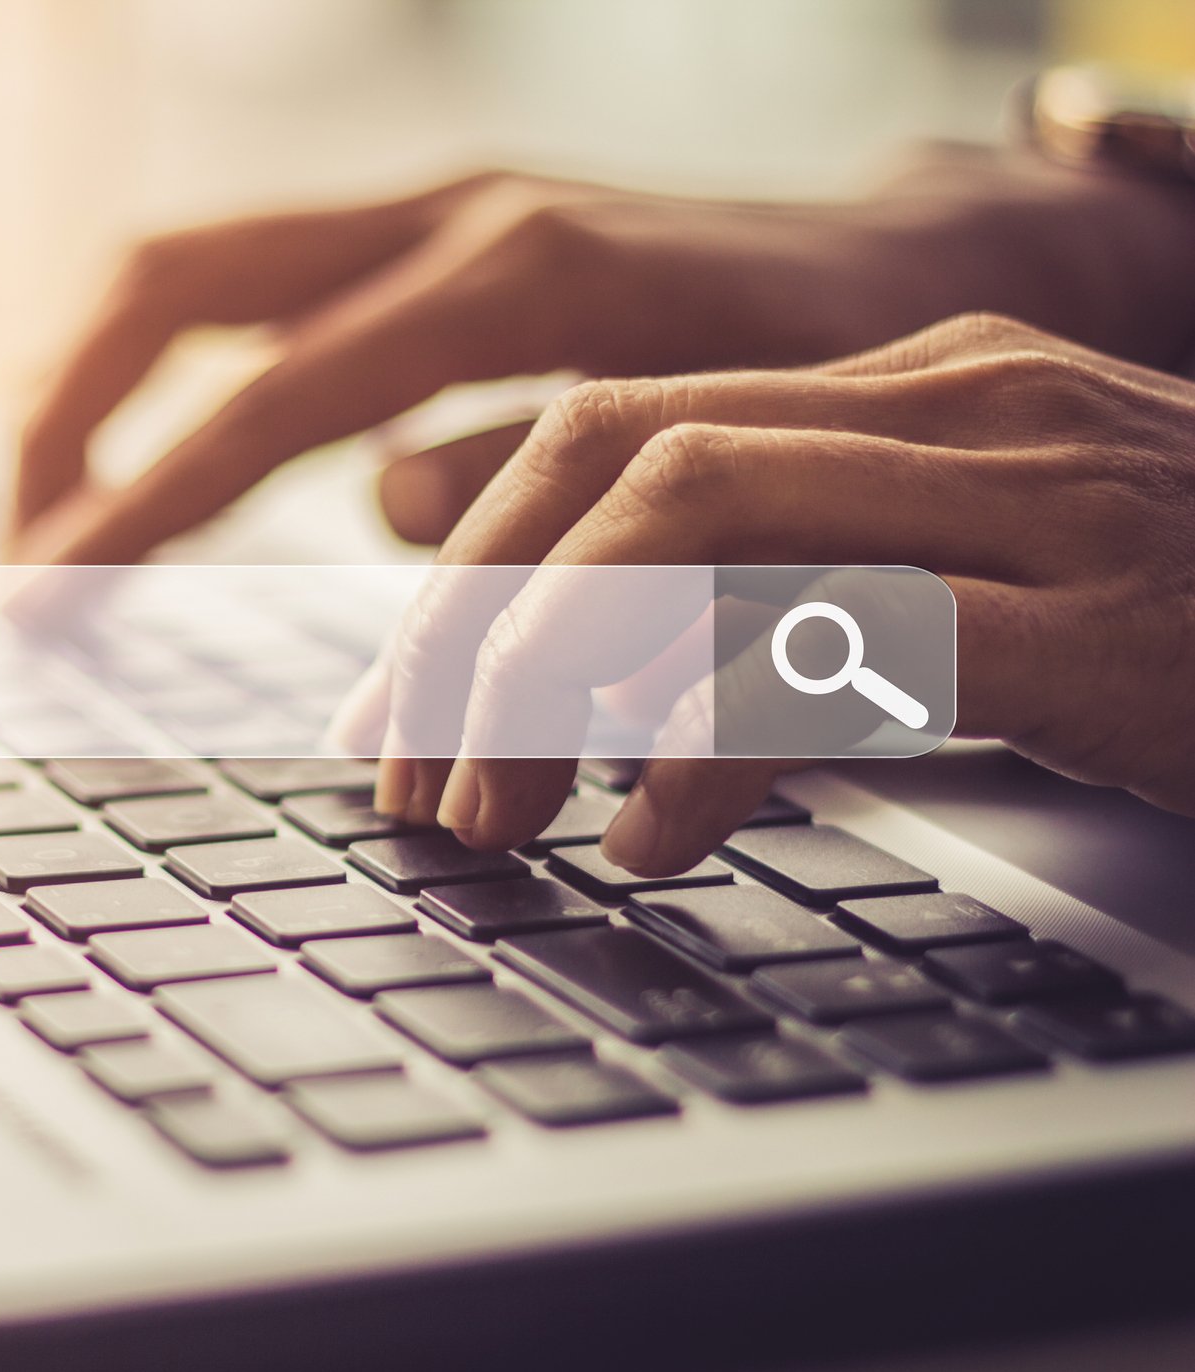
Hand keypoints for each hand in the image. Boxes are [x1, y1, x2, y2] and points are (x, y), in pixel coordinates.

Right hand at [12, 147, 1194, 564]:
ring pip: (199, 267)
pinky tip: (164, 466)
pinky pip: (261, 289)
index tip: (45, 594)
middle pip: (177, 280)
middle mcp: (451, 213)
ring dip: (101, 386)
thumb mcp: (721, 458)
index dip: (144, 502)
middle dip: (66, 412)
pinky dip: (182, 376)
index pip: (269, 397)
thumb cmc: (844, 379)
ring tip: (52, 514)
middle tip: (15, 547)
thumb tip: (383, 508)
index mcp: (516, 277)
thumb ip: (543, 484)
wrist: (922, 265)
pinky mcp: (436, 234)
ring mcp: (436, 208)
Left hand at [357, 313, 1194, 874]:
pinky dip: (707, 741)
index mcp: (904, 385)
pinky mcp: (1100, 626)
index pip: (606, 425)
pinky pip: (842, 648)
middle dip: (474, 626)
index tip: (402, 704)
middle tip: (415, 777)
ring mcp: (1035, 500)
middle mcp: (955, 406)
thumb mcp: (967, 593)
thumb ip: (793, 599)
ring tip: (497, 811)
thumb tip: (594, 684)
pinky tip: (653, 839)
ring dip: (554, 675)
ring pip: (699, 521)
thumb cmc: (1193, 638)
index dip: (468, 565)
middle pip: (614, 463)